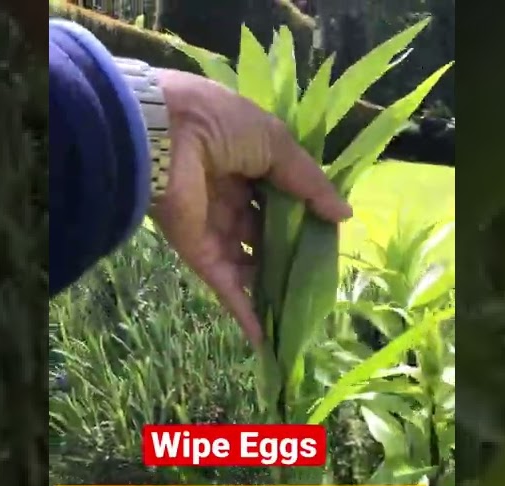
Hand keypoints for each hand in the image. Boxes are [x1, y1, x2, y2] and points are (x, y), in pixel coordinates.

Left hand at [150, 69, 352, 344]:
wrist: (160, 136)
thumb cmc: (220, 125)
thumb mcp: (275, 143)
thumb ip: (309, 182)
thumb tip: (344, 215)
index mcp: (245, 159)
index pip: (280, 191)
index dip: (305, 211)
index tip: (330, 231)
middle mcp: (229, 194)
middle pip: (266, 230)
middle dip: (292, 251)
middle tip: (323, 274)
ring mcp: (213, 227)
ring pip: (251, 263)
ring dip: (274, 284)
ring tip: (306, 310)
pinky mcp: (198, 254)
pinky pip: (227, 286)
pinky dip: (246, 312)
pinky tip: (268, 340)